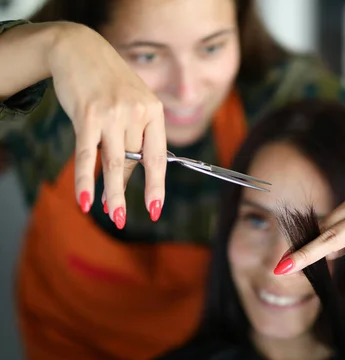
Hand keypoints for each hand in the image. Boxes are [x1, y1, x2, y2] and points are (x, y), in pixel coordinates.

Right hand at [49, 23, 165, 227]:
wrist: (79, 49)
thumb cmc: (110, 83)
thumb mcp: (132, 104)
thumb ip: (134, 137)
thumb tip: (131, 177)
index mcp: (154, 111)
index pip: (158, 157)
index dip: (157, 186)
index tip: (155, 209)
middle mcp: (136, 113)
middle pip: (133, 162)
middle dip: (126, 192)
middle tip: (123, 219)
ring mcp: (112, 113)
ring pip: (114, 162)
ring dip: (111, 192)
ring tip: (112, 215)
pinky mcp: (87, 115)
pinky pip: (87, 155)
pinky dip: (86, 180)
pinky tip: (85, 200)